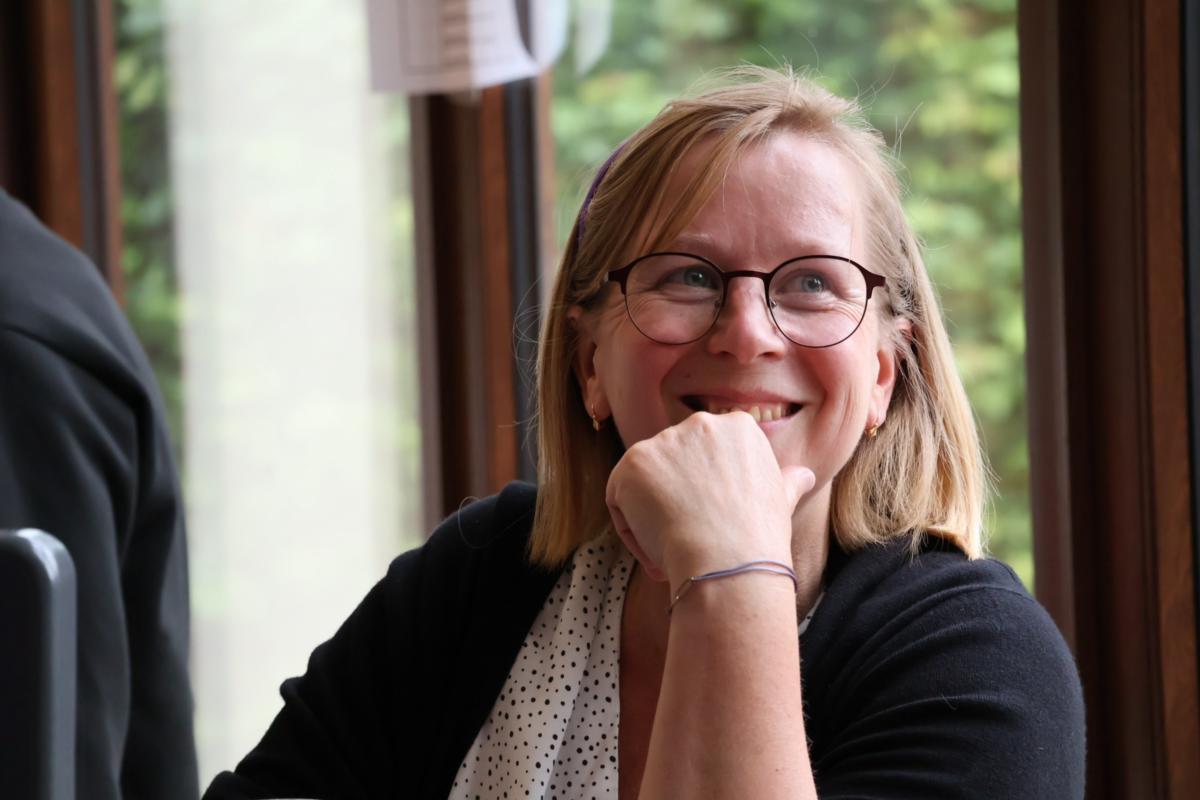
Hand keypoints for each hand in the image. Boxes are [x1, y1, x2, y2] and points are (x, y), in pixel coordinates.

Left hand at [605, 411, 815, 585]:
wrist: (729, 560)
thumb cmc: (758, 537)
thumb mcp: (781, 499)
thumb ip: (786, 480)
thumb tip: (803, 475)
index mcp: (737, 426)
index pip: (705, 455)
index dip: (705, 492)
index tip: (716, 520)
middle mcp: (699, 423)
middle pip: (673, 465)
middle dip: (676, 500)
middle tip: (693, 537)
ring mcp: (663, 440)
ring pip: (644, 483)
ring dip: (652, 516)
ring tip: (676, 548)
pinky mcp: (632, 463)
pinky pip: (620, 498)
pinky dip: (631, 528)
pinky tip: (657, 547)